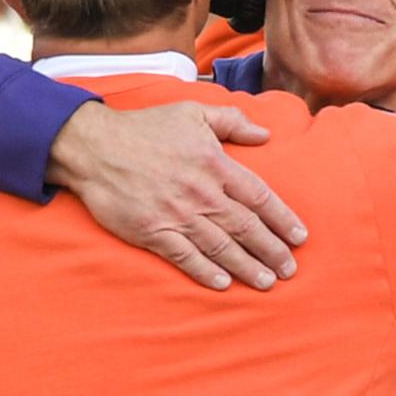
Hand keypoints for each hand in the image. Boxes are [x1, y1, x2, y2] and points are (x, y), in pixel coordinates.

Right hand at [47, 101, 306, 289]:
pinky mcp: (153, 232)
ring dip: (247, 266)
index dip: (283, 219)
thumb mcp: (192, 112)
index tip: (300, 237)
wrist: (94, 146)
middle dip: (272, 250)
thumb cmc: (145, 128)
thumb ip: (232, 122)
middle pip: (246, 227)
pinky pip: (185, 257)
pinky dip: (205, 271)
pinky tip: (224, 283)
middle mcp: (201, 193)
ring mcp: (177, 215)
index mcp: (215, 164)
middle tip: (290, 270)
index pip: (259, 197)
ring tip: (268, 282)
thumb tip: (265, 134)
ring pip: (221, 246)